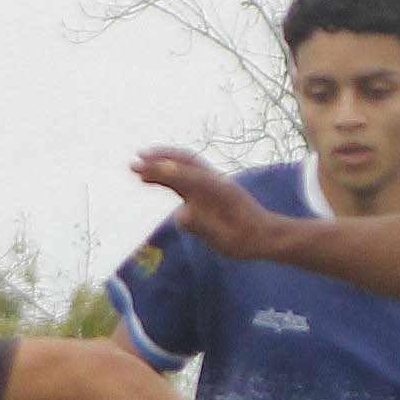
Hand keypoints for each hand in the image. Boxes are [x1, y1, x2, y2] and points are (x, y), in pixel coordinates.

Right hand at [134, 148, 286, 260]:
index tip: (141, 170)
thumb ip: (202, 226)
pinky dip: (168, 172)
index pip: (186, 176)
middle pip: (184, 162)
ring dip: (161, 161)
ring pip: (184, 164)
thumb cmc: (246, 240)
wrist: (266, 234)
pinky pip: (185, 174)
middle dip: (158, 160)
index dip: (163, 171)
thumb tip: (180, 215)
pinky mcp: (208, 188)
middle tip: (133, 162)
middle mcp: (214, 181)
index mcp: (218, 191)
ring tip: (137, 165)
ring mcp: (212, 182)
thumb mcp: (225, 239)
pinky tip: (152, 179)